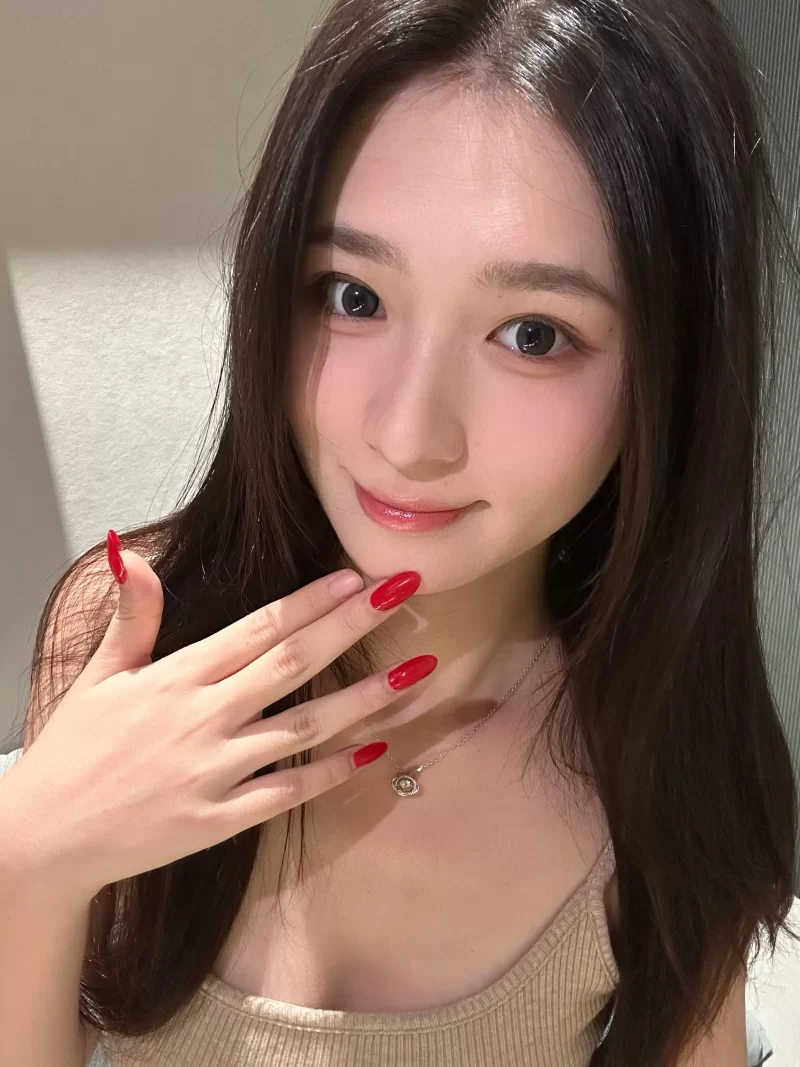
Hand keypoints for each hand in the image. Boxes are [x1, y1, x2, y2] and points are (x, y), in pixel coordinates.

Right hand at [5, 548, 435, 900]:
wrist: (44, 838)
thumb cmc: (73, 752)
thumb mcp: (98, 676)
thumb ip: (131, 617)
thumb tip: (133, 554)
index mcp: (176, 677)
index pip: (257, 628)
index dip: (310, 601)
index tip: (356, 577)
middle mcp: (203, 718)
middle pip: (292, 663)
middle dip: (350, 625)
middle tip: (401, 593)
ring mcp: (215, 771)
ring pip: (304, 726)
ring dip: (364, 699)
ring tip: (416, 672)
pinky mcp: (219, 820)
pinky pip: (287, 792)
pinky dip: (332, 772)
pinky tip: (374, 752)